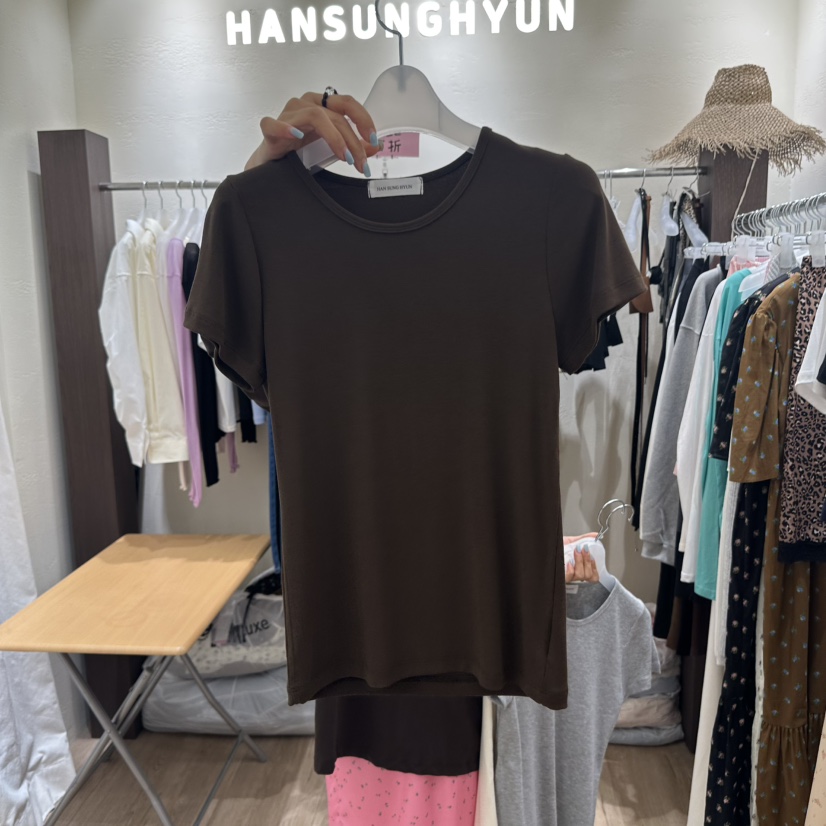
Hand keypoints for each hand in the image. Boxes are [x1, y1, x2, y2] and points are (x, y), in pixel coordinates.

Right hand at [245, 92, 382, 174]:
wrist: (273, 164)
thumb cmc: (301, 152)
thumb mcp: (333, 149)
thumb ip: (354, 147)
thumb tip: (376, 146)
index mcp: (322, 105)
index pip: (347, 104)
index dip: (363, 119)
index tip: (373, 140)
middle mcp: (306, 104)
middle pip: (336, 115)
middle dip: (353, 141)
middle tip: (360, 163)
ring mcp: (288, 113)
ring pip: (315, 117)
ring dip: (334, 138)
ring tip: (343, 157)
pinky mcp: (269, 127)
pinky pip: (275, 124)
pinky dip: (286, 129)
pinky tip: (297, 137)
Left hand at [563, 533, 598, 583]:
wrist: (547, 544)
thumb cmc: (558, 546)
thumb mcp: (572, 541)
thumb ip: (585, 538)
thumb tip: (595, 535)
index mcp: (580, 567)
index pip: (593, 576)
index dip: (595, 567)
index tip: (593, 556)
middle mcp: (574, 574)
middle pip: (588, 575)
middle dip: (588, 561)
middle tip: (584, 549)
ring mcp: (568, 576)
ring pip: (580, 575)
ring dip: (580, 562)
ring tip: (576, 551)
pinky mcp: (561, 577)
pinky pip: (569, 577)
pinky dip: (571, 569)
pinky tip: (569, 562)